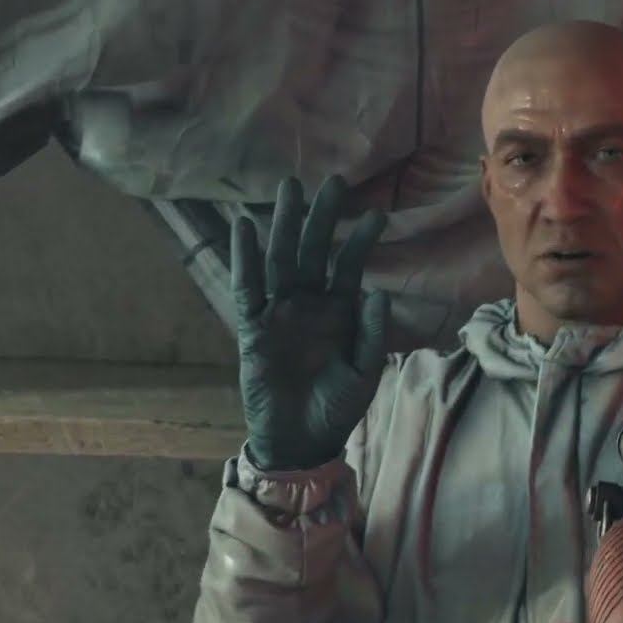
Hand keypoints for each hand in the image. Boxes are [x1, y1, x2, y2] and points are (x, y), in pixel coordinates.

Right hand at [233, 175, 389, 470]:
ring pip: (280, 260)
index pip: (349, 266)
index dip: (360, 241)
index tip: (378, 215)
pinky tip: (244, 228)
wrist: (303, 440)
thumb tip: (376, 289)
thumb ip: (371, 332)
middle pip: (312, 251)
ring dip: (284, 225)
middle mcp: (308, 304)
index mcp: (339, 312)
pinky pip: (247, 288)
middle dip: (321, 217)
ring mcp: (279, 313)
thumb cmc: (338, 407)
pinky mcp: (253, 329)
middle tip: (334, 181)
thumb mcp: (365, 371)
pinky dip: (244, 258)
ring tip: (289, 189)